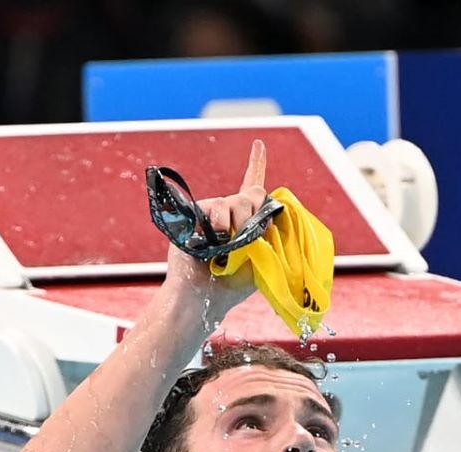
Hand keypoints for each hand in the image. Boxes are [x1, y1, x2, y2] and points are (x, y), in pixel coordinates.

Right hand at [164, 139, 269, 318]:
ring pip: (233, 201)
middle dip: (254, 215)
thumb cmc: (232, 284)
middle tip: (245, 238)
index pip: (252, 186)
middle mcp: (225, 212)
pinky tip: (212, 242)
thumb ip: (268, 232)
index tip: (258, 144)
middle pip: (251, 194)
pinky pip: (213, 209)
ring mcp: (209, 212)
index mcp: (244, 220)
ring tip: (226, 246)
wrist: (205, 297)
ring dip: (236, 224)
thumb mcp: (262, 258)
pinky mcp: (193, 215)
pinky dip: (218, 226)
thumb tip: (265, 211)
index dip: (256, 164)